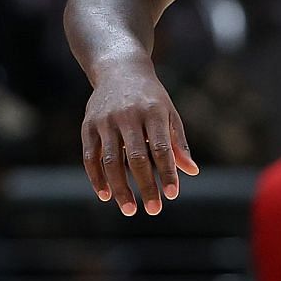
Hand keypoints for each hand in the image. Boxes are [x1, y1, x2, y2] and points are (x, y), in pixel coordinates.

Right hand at [81, 59, 198, 215]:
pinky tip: (105, 195)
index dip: (167, 172)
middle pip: (136, 158)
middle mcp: (128, 117)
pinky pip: (90, 157)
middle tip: (154, 210)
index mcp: (154, 112)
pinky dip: (96, 178)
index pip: (161, 148)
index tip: (173, 194)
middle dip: (145, 186)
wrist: (120, 70)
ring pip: (110, 161)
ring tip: (130, 209)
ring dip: (119, 188)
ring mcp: (106, 121)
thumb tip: (191, 171)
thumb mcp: (169, 113)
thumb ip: (178, 143)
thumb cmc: (151, 97)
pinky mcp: (88, 126)